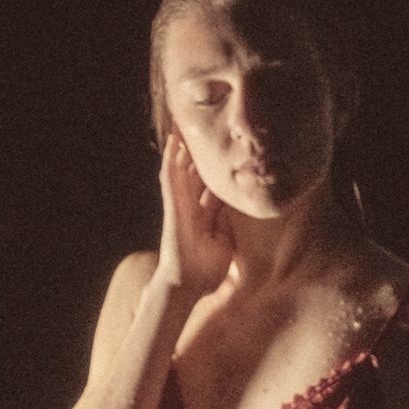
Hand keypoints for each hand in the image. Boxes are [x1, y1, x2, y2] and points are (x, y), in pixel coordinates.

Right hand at [158, 128, 233, 298]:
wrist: (188, 286)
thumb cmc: (205, 270)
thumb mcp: (225, 242)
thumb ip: (227, 223)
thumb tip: (238, 205)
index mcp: (202, 213)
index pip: (207, 182)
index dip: (211, 164)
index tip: (219, 145)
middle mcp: (189, 205)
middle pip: (191, 170)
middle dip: (193, 149)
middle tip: (196, 123)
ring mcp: (178, 205)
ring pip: (178, 168)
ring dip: (179, 146)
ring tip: (180, 122)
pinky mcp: (172, 207)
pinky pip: (170, 179)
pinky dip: (171, 160)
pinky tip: (173, 142)